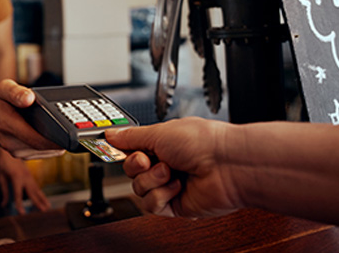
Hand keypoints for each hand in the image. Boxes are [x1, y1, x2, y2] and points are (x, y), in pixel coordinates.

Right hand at [0, 80, 63, 158]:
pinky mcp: (21, 154)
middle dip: (59, 139)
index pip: (38, 139)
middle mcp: (12, 143)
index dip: (56, 139)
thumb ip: (16, 92)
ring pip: (44, 152)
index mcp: (9, 126)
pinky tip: (53, 136)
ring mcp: (16, 151)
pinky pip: (41, 153)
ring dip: (55, 143)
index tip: (70, 134)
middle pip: (44, 147)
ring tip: (62, 130)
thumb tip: (29, 97)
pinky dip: (49, 146)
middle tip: (72, 129)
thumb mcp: (3, 89)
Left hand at [0, 146, 50, 214]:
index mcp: (16, 178)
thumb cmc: (3, 164)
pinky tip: (44, 200)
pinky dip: (41, 194)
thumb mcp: (1, 178)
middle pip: (32, 192)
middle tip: (44, 211)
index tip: (22, 213)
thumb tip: (3, 205)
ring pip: (37, 190)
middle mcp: (25, 177)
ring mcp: (29, 176)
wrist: (8, 150)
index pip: (18, 194)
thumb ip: (4, 192)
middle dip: (38, 202)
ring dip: (43, 199)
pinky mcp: (30, 176)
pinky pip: (36, 186)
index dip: (19, 204)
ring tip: (48, 207)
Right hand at [105, 117, 242, 217]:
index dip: (121, 151)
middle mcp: (165, 164)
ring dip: (152, 179)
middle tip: (149, 159)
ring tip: (171, 171)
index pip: (130, 150)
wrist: (227, 165)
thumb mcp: (159, 132)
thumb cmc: (203, 142)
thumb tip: (111, 134)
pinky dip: (161, 194)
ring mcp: (170, 185)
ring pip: (139, 189)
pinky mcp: (175, 205)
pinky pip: (151, 205)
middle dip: (137, 165)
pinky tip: (177, 185)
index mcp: (162, 144)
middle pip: (131, 171)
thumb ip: (131, 136)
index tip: (111, 149)